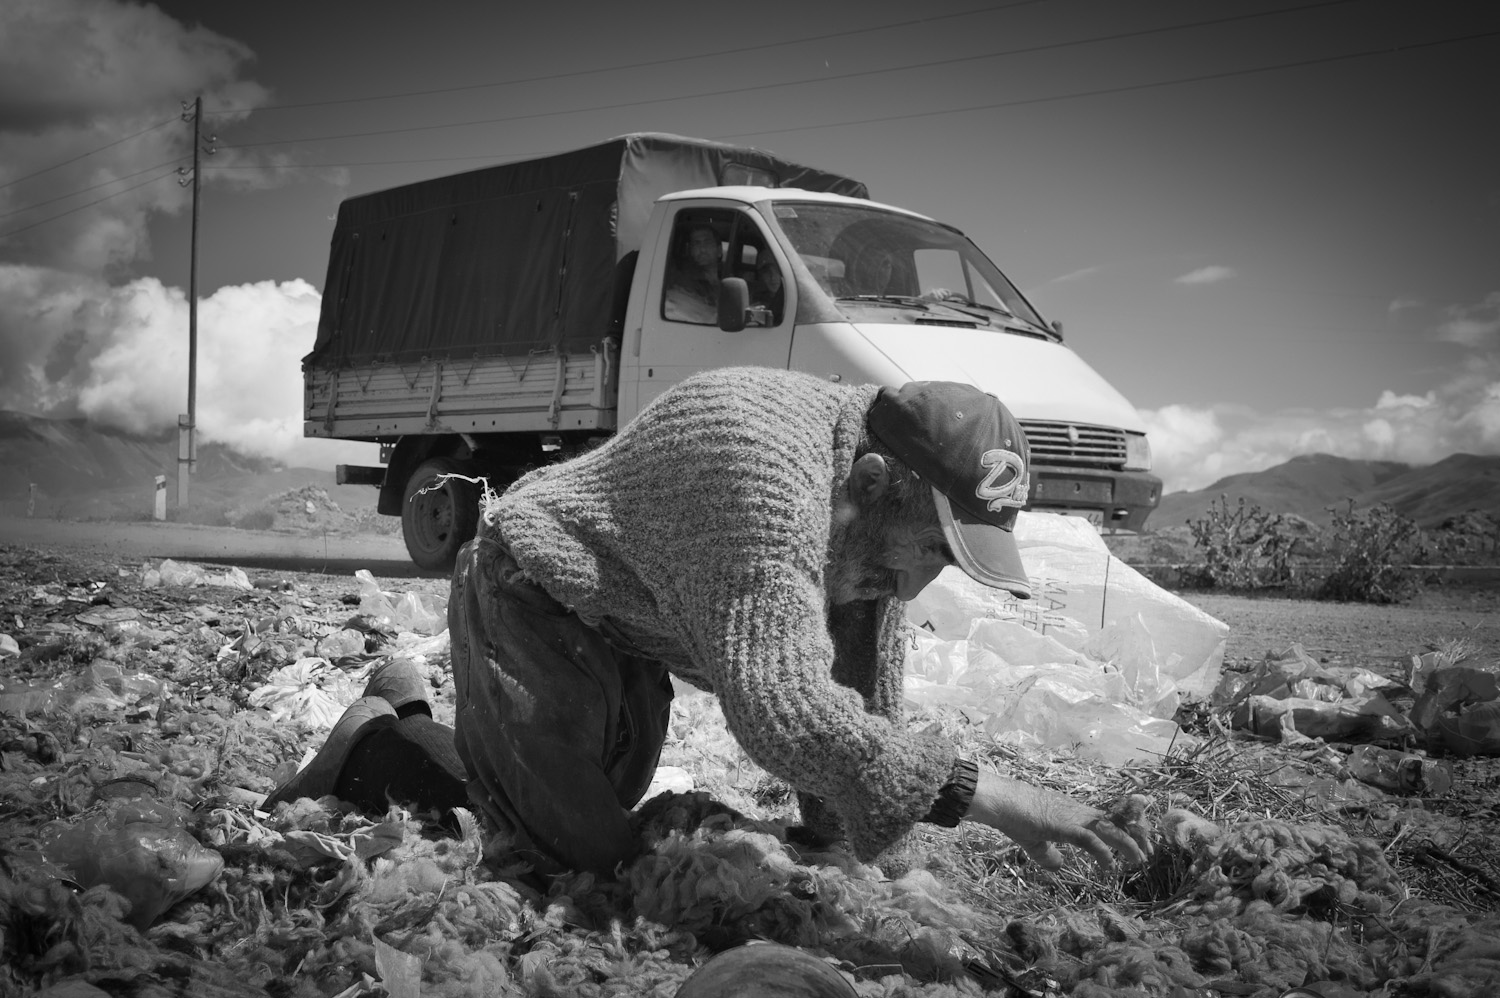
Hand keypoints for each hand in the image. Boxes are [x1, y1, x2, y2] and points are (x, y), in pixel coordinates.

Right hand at [964, 771, 1150, 871]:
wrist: (1001, 802)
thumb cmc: (1014, 817)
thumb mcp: (1034, 841)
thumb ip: (1048, 854)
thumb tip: (1060, 866)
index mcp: (1073, 814)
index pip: (1107, 820)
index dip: (1126, 830)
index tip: (1139, 843)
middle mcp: (1078, 812)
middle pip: (1115, 821)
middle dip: (1135, 835)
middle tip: (1149, 852)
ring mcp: (1072, 816)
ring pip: (1108, 827)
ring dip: (1127, 843)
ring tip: (1140, 859)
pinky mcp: (1063, 825)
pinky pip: (1089, 838)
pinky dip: (1103, 851)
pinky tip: (1110, 865)